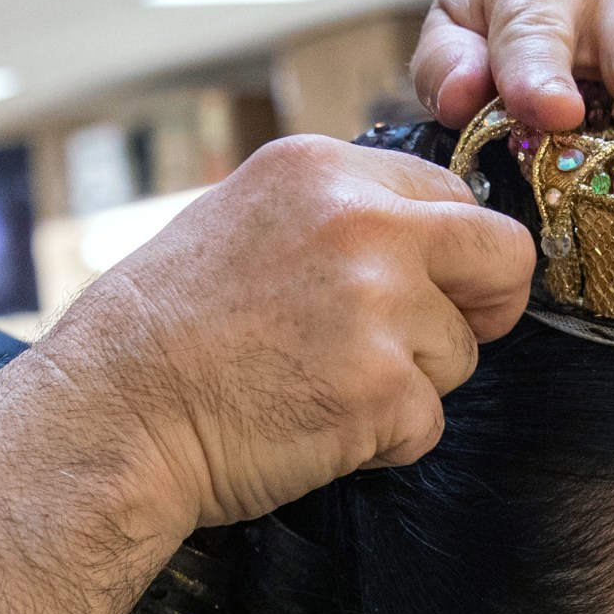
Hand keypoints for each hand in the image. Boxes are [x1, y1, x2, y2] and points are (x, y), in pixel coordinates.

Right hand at [49, 134, 535, 528]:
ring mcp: (378, 304)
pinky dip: (382, 443)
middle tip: (436, 343)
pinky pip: (428, 424)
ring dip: (411, 385)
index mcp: (322, 169)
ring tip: (320, 388)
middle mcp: (361, 222)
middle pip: (501, 255)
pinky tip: (312, 428)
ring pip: (461, 353)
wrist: (111, 416)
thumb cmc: (158, 336)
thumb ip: (330, 217)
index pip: (451, 192)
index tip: (422, 288)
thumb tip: (411, 237)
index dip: (446, 254)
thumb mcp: (240, 222)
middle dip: (484, 305)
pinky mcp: (384, 388)